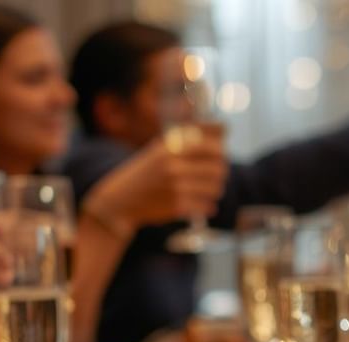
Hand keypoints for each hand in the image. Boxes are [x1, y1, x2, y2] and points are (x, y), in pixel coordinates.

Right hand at [83, 134, 227, 234]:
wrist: (122, 198)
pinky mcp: (177, 207)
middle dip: (219, 173)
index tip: (217, 157)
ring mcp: (176, 187)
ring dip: (214, 190)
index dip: (221, 153)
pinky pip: (208, 206)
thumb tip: (226, 126)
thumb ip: (194, 135)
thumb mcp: (164, 147)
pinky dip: (207, 206)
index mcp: (172, 148)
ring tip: (204, 189)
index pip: (214, 148)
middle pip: (219, 169)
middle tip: (212, 175)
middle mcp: (174, 166)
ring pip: (216, 188)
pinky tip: (200, 204)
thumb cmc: (148, 170)